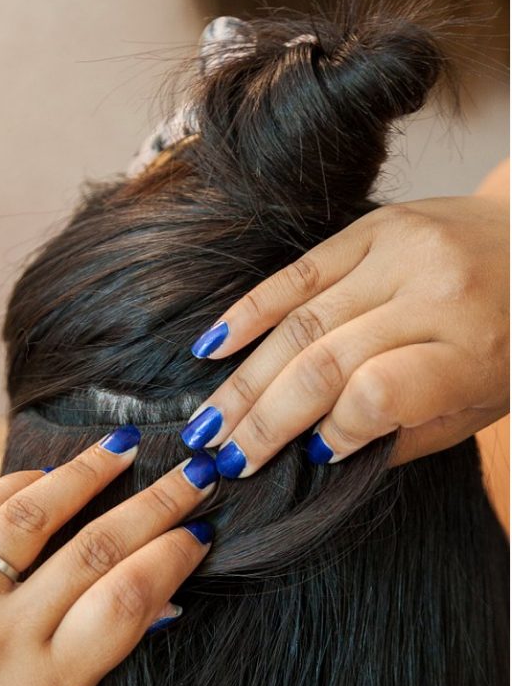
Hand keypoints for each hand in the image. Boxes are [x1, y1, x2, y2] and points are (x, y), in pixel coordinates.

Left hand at [0, 431, 216, 685]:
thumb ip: (96, 663)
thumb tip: (160, 600)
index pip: (127, 602)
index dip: (173, 557)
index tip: (200, 530)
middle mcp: (3, 638)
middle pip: (96, 550)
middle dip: (157, 504)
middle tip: (195, 474)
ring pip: (34, 516)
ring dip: (88, 473)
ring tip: (126, 447)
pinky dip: (19, 485)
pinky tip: (50, 474)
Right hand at [182, 186, 508, 475]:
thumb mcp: (478, 409)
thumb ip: (401, 433)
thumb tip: (315, 454)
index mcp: (474, 349)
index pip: (376, 394)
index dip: (332, 432)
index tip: (310, 456)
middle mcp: (436, 292)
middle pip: (324, 363)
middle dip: (264, 420)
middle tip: (221, 460)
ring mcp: (402, 250)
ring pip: (299, 323)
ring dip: (244, 381)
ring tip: (208, 425)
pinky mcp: (375, 226)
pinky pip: (296, 274)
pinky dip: (249, 313)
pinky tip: (212, 350)